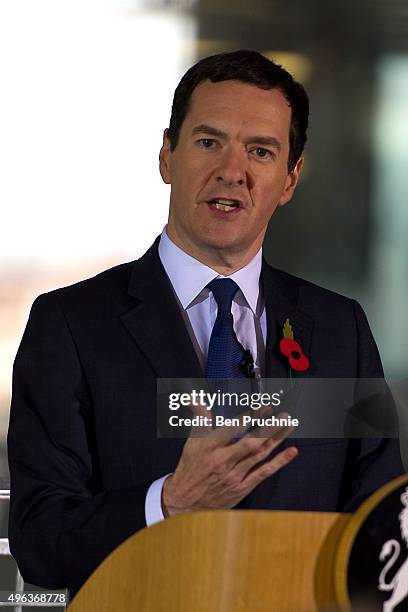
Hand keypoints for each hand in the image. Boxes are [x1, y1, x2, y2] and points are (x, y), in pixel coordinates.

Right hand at [162, 406, 297, 516]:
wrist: (186, 501)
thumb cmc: (191, 468)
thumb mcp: (191, 441)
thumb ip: (200, 418)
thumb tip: (195, 398)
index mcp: (210, 447)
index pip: (234, 428)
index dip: (251, 417)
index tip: (264, 408)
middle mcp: (223, 461)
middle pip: (251, 442)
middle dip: (269, 427)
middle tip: (282, 415)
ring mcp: (235, 475)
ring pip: (260, 454)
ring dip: (277, 439)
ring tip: (289, 425)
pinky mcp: (242, 487)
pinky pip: (264, 472)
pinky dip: (279, 462)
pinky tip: (291, 452)